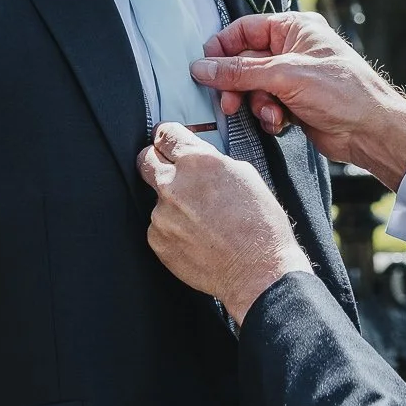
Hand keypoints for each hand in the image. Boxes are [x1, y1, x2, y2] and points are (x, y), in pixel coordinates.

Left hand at [138, 123, 311, 321]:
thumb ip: (213, 161)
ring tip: (201, 219)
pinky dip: (172, 229)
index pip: (166, 134)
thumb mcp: (245, 176)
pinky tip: (196, 237)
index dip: (167, 136)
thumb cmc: (260, 226)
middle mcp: (173, 184)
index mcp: (198, 161)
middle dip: (156, 160)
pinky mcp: (157, 240)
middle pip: (145, 159)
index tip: (167, 140)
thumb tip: (198, 159)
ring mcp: (161, 214)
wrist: (258, 271)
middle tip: (171, 171)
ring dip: (171, 203)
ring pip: (156, 198)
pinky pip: (158, 226)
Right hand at [190, 13, 405, 188]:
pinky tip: (281, 123)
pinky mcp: (294, 103)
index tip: (204, 68)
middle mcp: (292, 49)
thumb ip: (240, 72)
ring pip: (252, 88)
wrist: (371, 131)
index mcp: (295, 28)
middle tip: (229, 102)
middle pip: (244, 62)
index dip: (223, 48)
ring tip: (270, 114)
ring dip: (255, 104)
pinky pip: (265, 106)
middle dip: (237, 84)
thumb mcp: (285, 76)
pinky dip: (268, 116)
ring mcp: (293, 78)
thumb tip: (202, 67)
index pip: (245, 29)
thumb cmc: (343, 93)